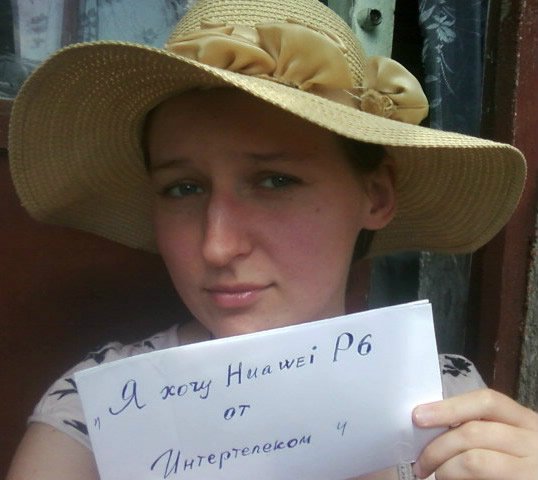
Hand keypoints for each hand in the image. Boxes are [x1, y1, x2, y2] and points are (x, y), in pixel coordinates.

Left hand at [412, 388, 537, 478]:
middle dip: (438, 446)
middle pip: (474, 431)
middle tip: (420, 462)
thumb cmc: (517, 462)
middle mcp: (534, 441)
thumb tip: (433, 426)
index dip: (449, 407)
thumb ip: (482, 430)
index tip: (418, 416)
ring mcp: (534, 468)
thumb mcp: (510, 440)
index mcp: (526, 421)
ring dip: (446, 468)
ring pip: (475, 460)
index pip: (487, 401)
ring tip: (436, 476)